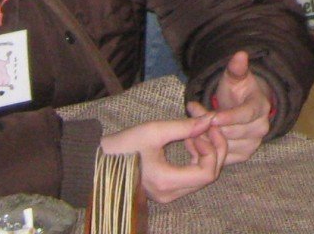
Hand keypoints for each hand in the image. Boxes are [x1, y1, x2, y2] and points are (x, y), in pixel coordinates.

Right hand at [99, 113, 225, 203]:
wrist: (100, 162)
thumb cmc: (123, 146)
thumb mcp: (154, 130)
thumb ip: (185, 126)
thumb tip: (210, 118)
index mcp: (166, 181)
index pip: (207, 173)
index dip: (213, 149)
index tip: (206, 128)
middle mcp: (169, 193)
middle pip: (208, 176)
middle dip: (212, 148)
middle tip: (206, 126)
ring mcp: (167, 194)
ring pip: (201, 176)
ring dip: (204, 152)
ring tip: (193, 131)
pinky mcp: (166, 189)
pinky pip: (191, 176)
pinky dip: (195, 157)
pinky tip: (187, 140)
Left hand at [185, 49, 275, 163]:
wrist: (241, 107)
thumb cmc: (236, 91)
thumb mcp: (234, 78)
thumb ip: (236, 69)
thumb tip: (240, 54)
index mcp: (261, 107)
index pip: (246, 114)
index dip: (229, 117)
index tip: (212, 117)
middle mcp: (261, 128)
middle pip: (232, 132)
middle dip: (209, 124)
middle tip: (192, 112)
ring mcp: (253, 143)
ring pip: (225, 146)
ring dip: (205, 137)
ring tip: (191, 124)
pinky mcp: (244, 155)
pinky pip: (223, 158)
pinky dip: (207, 150)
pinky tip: (196, 139)